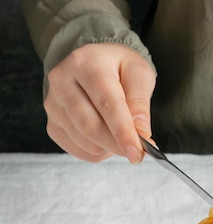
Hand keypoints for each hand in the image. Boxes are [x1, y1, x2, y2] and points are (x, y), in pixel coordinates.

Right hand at [44, 43, 156, 162]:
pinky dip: (99, 151)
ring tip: (123, 134)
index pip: (107, 104)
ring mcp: (53, 104)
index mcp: (87, 63)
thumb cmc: (120, 69)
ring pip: (85, 142)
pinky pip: (79, 150)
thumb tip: (141, 132)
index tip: (138, 153)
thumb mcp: (139, 74)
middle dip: (118, 145)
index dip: (123, 132)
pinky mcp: (52, 124)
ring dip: (110, 147)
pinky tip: (107, 137)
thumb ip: (140, 102)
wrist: (94, 65)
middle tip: (139, 152)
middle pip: (91, 126)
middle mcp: (62, 81)